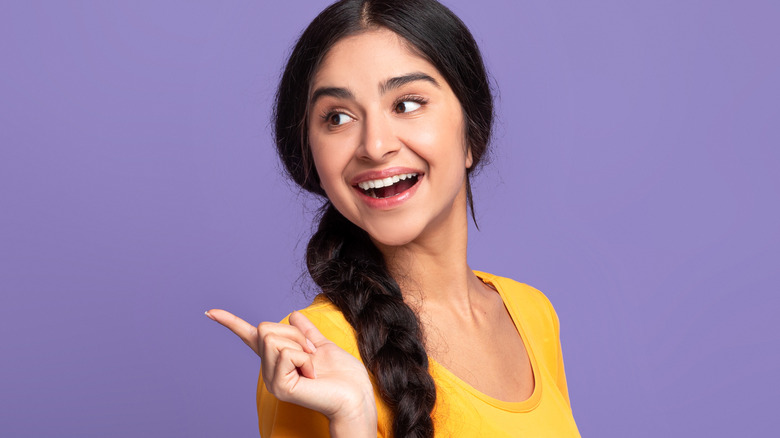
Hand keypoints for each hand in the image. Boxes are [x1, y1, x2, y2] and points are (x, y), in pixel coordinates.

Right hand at [206, 309, 376, 433]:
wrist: (355, 396)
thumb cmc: (343, 376)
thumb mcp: (323, 346)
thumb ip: (307, 332)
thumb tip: (294, 315)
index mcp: (277, 358)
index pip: (248, 336)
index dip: (230, 322)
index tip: (210, 312)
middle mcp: (269, 369)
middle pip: (265, 328)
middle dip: (295, 334)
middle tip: (312, 354)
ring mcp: (272, 379)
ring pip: (274, 339)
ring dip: (301, 346)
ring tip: (312, 366)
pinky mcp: (279, 387)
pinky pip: (286, 353)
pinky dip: (305, 358)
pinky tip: (312, 375)